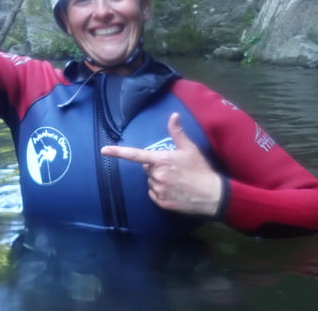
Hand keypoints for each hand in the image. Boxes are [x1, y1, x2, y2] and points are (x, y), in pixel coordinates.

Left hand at [101, 113, 222, 216]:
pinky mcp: (162, 202)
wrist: (213, 195)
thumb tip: (173, 115)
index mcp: (161, 160)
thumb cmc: (201, 169)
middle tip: (173, 168)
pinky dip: (161, 192)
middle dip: (156, 167)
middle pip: (147, 168)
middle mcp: (157, 175)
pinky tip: (175, 191)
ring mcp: (159, 190)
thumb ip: (177, 132)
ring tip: (177, 180)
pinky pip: (154, 194)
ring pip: (151, 182)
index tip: (103, 151)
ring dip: (159, 180)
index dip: (118, 152)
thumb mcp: (190, 148)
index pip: (135, 155)